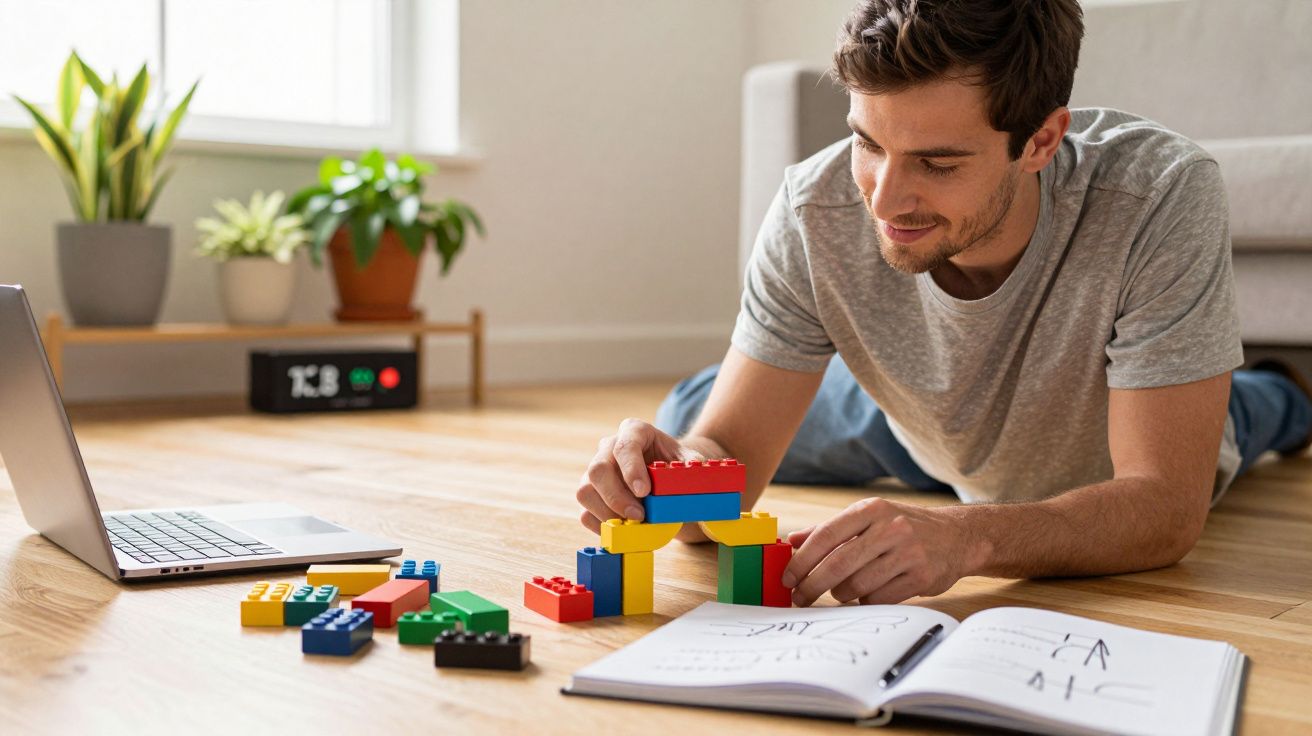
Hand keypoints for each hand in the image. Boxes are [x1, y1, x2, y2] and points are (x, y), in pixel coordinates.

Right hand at [576, 418, 704, 532]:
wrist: (663, 471)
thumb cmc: (672, 462)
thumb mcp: (685, 458)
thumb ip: (691, 464)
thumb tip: (695, 471)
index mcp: (633, 432)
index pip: (625, 447)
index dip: (631, 470)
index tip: (644, 492)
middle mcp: (608, 448)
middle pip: (597, 470)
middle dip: (616, 497)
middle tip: (639, 516)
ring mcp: (594, 471)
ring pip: (585, 491)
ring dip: (607, 513)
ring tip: (633, 525)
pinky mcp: (591, 494)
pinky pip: (584, 512)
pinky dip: (602, 526)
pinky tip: (622, 530)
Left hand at [781, 497, 976, 605]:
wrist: (957, 536)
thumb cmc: (902, 527)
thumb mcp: (868, 518)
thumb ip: (829, 529)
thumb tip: (792, 541)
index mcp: (871, 510)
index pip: (826, 534)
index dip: (802, 559)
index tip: (787, 577)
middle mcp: (890, 528)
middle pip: (839, 564)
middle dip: (813, 585)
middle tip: (799, 597)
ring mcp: (908, 553)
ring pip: (858, 585)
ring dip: (841, 594)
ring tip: (840, 592)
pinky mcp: (921, 577)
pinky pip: (880, 598)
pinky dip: (866, 601)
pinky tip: (866, 594)